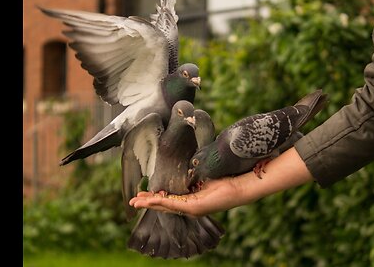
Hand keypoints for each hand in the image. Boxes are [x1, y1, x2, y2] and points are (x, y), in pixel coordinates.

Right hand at [129, 176, 247, 216]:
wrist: (240, 187)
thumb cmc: (225, 180)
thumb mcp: (204, 175)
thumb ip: (193, 174)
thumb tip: (185, 165)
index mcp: (191, 199)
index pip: (169, 199)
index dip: (154, 197)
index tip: (142, 193)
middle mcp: (191, 206)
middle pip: (164, 205)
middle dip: (147, 203)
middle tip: (133, 201)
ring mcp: (193, 208)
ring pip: (166, 206)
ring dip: (150, 204)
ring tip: (137, 202)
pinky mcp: (196, 207)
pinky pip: (175, 204)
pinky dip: (161, 203)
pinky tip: (151, 201)